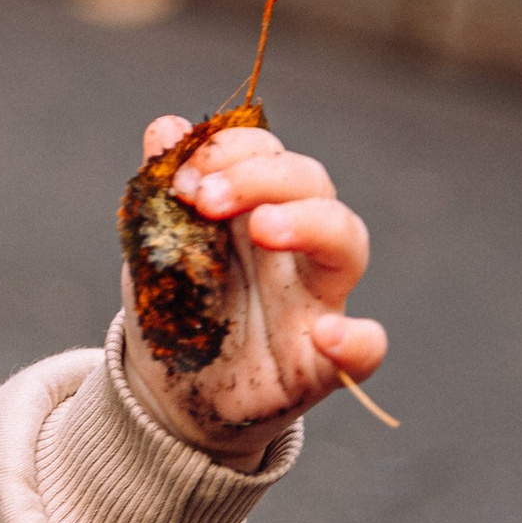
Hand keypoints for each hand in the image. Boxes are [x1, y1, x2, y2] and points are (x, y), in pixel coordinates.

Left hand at [118, 116, 389, 468]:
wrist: (168, 397)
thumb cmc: (175, 314)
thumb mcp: (156, 254)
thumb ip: (161, 196)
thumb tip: (164, 125)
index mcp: (255, 213)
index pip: (268, 155)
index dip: (231, 151)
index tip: (182, 176)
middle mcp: (295, 249)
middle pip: (313, 186)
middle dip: (262, 177)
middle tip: (206, 199)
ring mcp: (315, 302)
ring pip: (347, 244)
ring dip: (310, 223)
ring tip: (265, 227)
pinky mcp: (321, 364)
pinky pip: (365, 349)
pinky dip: (357, 339)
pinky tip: (327, 333)